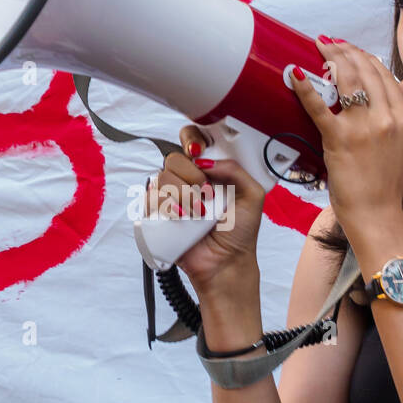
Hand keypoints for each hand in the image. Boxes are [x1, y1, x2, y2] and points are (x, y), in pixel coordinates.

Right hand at [146, 125, 264, 290]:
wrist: (225, 262)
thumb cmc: (239, 232)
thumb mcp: (252, 195)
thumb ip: (236, 170)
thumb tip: (206, 160)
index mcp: (208, 170)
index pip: (191, 140)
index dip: (191, 140)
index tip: (198, 151)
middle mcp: (187, 180)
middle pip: (173, 158)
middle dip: (191, 176)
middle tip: (206, 194)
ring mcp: (171, 197)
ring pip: (161, 178)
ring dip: (182, 195)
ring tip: (197, 213)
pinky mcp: (157, 215)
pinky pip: (149, 199)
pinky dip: (166, 207)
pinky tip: (181, 218)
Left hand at [287, 36, 402, 239]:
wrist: (377, 214)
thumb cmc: (388, 186)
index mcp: (402, 118)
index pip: (384, 75)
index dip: (366, 57)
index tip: (352, 49)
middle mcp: (385, 118)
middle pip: (365, 71)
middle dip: (346, 51)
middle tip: (330, 42)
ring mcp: (362, 128)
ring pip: (347, 80)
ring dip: (331, 58)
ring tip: (319, 47)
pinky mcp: (339, 140)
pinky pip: (320, 108)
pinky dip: (305, 88)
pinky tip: (294, 73)